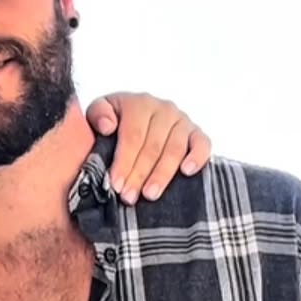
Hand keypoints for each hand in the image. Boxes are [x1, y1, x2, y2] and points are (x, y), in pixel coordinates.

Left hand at [84, 91, 210, 203]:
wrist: (135, 116)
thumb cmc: (115, 119)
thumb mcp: (100, 111)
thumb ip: (98, 114)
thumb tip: (107, 126)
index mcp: (139, 104)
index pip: (132, 136)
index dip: (124, 162)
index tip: (116, 184)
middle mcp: (163, 109)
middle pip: (152, 146)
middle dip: (140, 174)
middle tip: (129, 197)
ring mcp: (182, 120)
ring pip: (175, 149)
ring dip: (162, 174)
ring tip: (150, 194)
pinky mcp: (197, 132)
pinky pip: (202, 144)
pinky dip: (197, 157)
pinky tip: (187, 172)